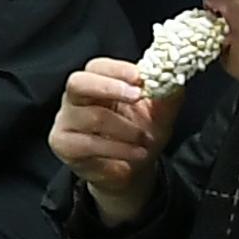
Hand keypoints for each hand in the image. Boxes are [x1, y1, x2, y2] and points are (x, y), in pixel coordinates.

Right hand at [49, 58, 177, 227]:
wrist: (131, 171)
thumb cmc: (140, 136)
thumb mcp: (160, 114)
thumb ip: (167, 95)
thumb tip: (174, 77)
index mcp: (97, 83)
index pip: (98, 67)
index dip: (118, 69)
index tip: (140, 77)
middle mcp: (75, 98)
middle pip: (78, 83)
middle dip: (109, 87)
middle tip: (136, 96)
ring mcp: (66, 121)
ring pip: (92, 117)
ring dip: (126, 129)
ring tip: (145, 139)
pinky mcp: (64, 144)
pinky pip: (90, 143)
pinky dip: (119, 149)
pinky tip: (137, 153)